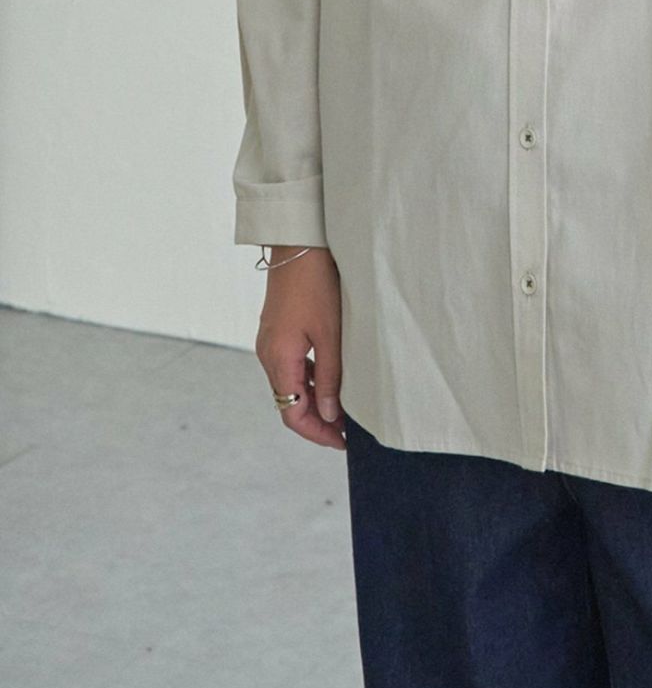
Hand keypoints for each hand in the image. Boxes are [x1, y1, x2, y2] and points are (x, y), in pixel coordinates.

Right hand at [255, 246, 345, 448]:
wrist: (299, 244)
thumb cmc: (317, 284)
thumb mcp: (332, 334)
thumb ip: (331, 377)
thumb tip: (331, 415)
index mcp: (278, 359)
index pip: (292, 414)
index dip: (318, 433)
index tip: (343, 442)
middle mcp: (268, 355)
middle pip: (289, 403)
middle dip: (317, 421)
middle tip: (348, 431)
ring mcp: (270, 343)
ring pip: (290, 386)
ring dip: (314, 402)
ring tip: (345, 411)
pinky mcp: (277, 332)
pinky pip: (291, 367)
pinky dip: (309, 381)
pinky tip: (332, 380)